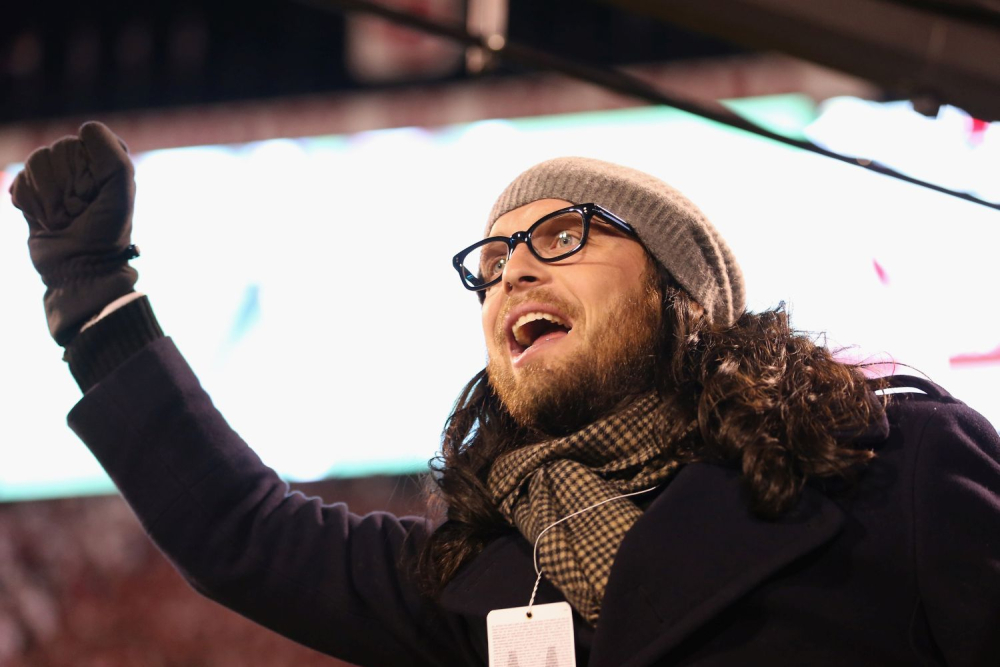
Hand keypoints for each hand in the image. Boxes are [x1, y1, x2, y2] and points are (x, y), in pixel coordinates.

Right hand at [9, 122, 139, 344]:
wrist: (79, 270)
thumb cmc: (105, 232)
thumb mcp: (120, 191)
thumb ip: (113, 155)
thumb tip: (86, 127)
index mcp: (108, 164)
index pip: (83, 141)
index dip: (84, 170)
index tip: (94, 196)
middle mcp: (84, 168)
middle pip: (56, 149)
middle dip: (64, 185)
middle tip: (78, 212)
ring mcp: (58, 180)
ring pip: (35, 162)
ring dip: (47, 197)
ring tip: (62, 219)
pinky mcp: (35, 194)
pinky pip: (19, 180)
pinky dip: (29, 202)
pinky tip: (44, 220)